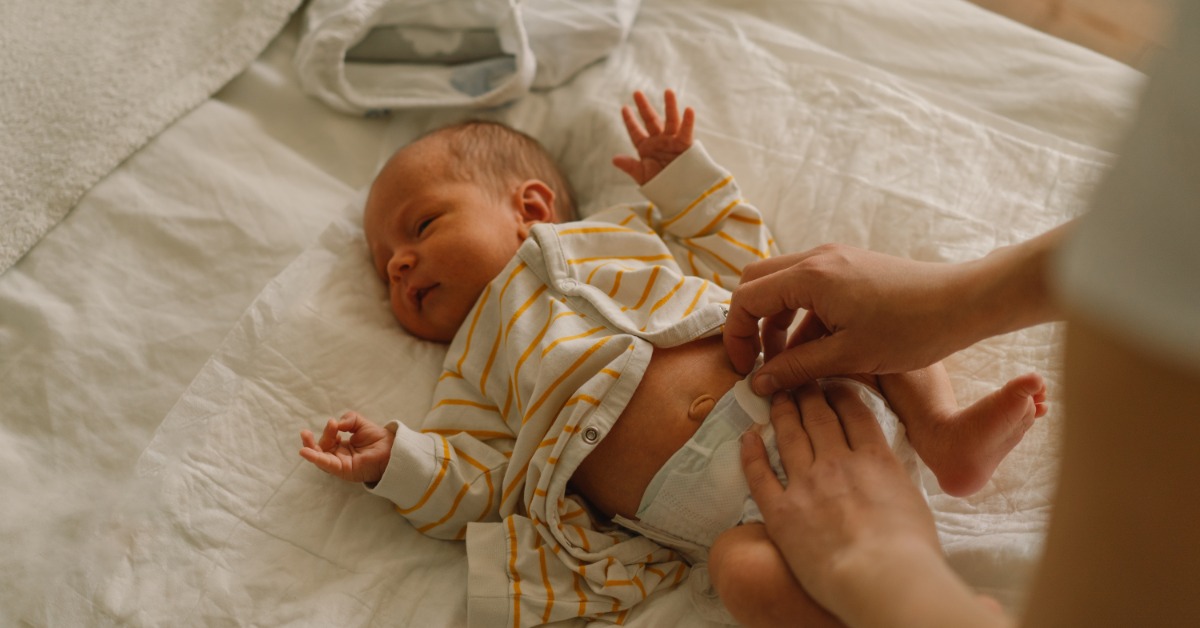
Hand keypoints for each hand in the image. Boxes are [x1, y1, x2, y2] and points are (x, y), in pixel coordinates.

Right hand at [299, 411, 394, 483]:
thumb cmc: (379, 439)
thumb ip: (350, 419)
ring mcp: (340, 464)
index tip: (334, 423)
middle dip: (312, 440)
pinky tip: (306, 452)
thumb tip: (338, 423)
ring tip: (305, 437)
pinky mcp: (343, 470)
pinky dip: (315, 458)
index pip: (329, 438)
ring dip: (310, 448)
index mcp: (342, 446)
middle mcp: (339, 456)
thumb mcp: (362, 424)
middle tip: (305, 432)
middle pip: (321, 449)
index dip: (328, 430)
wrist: (393, 451)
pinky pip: (326, 465)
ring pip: (320, 458)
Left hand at [612, 89, 695, 184]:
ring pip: (670, 121)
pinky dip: (688, 122)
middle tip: (636, 92)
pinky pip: (686, 132)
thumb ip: (630, 166)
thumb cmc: (660, 185)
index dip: (630, 120)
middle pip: (651, 120)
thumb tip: (614, 159)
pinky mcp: (685, 146)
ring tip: (668, 91)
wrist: (678, 194)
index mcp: (646, 148)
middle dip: (644, 107)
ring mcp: (672, 141)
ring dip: (669, 106)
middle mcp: (659, 141)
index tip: (624, 108)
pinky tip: (689, 110)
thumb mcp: (642, 176)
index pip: (635, 131)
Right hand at [724, 244, 979, 394]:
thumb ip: (797, 368)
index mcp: (810, 276)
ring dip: (778, 323)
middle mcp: (816, 259)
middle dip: (751, 323)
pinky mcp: (851, 268)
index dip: (736, 335)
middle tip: (759, 361)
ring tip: (791, 364)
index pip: (746, 298)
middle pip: (757, 283)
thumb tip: (759, 383)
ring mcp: (834, 260)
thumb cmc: (911, 329)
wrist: (963, 303)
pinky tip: (819, 352)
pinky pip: (810, 290)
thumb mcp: (848, 356)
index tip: (744, 368)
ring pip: (783, 287)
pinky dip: (803, 318)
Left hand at [740, 383, 945, 622]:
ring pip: (788, 436)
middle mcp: (837, 463)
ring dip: (780, 412)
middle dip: (807, 393)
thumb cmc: (910, 552)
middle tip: (798, 381)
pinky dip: (750, 452)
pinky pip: (759, 474)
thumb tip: (900, 484)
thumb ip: (898, 483)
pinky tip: (747, 436)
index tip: (832, 382)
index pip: (854, 413)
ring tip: (775, 396)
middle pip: (818, 417)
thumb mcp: (914, 504)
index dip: (840, 392)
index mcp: (874, 459)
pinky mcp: (780, 511)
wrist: (881, 578)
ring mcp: (806, 484)